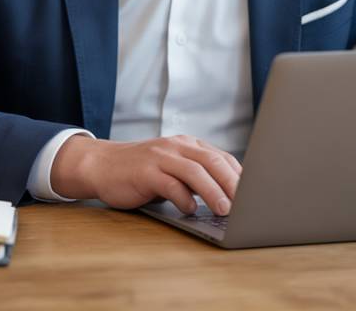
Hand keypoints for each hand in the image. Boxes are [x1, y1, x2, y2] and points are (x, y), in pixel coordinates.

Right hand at [50, 134, 241, 215]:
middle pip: (213, 161)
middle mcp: (176, 147)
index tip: (255, 194)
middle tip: (247, 203)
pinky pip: (169, 184)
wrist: (101, 165)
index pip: (221, 157)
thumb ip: (195, 177)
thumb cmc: (141, 172)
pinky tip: (190, 210)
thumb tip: (227, 198)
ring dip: (213, 191)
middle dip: (233, 183)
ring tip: (225, 209)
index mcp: (187, 145)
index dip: (239, 176)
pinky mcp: (145, 172)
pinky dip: (183, 198)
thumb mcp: (172, 169)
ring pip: (194, 171)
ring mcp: (160, 157)